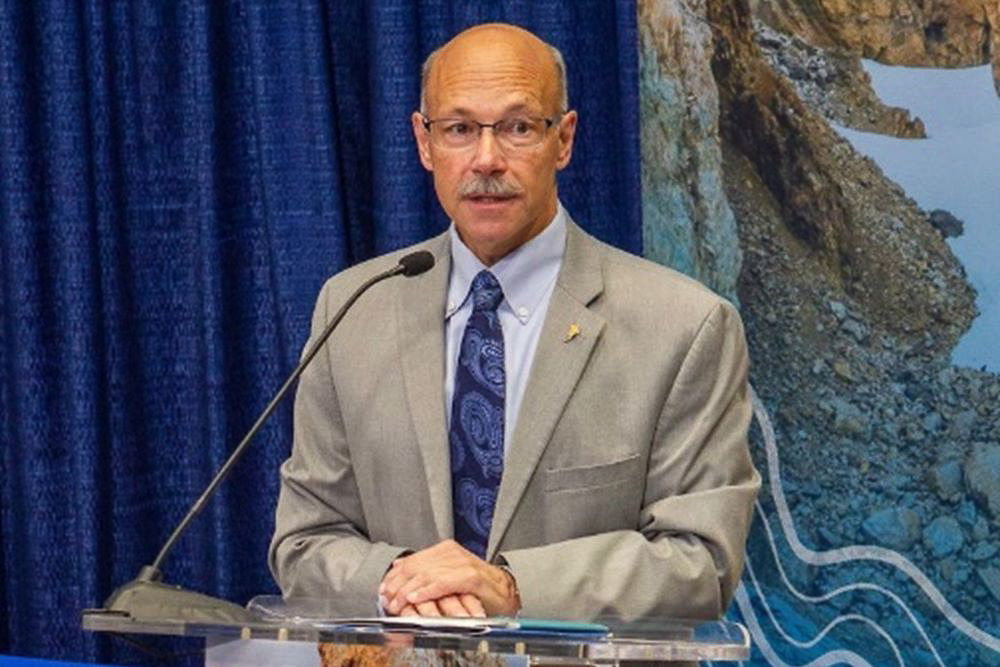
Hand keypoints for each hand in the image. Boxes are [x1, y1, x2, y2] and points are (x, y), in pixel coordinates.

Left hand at [380, 539, 519, 616]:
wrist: (504, 590)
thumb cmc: (475, 585)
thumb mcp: (446, 574)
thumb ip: (424, 568)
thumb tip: (398, 565)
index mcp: (444, 549)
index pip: (411, 560)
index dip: (394, 576)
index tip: (383, 589)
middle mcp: (452, 553)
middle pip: (416, 566)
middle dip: (398, 584)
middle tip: (387, 599)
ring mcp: (462, 563)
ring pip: (427, 574)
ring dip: (409, 590)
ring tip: (398, 602)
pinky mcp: (471, 577)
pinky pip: (444, 583)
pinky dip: (428, 590)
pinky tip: (416, 597)